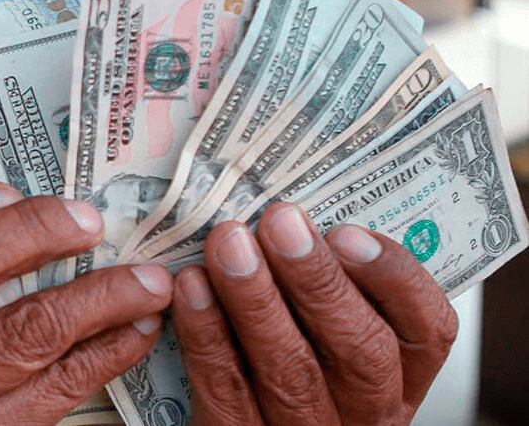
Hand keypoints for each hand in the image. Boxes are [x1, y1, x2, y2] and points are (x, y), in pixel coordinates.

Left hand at [172, 204, 458, 424]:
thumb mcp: (328, 326)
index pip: (427, 330)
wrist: (243, 420)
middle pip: (361, 351)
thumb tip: (294, 214)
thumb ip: (329, 283)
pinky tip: (191, 287)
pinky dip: (207, 334)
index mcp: (398, 374)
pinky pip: (227, 390)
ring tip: (228, 244)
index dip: (393, 279)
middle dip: (318, 281)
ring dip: (257, 299)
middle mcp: (365, 410)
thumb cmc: (288, 356)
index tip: (347, 232)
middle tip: (279, 223)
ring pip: (291, 370)